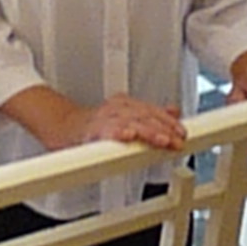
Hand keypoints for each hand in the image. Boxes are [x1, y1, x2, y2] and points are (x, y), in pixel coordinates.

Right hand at [70, 94, 186, 149]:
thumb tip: (174, 112)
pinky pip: (105, 130)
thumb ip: (150, 115)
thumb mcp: (126, 116)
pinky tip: (128, 136)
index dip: (168, 121)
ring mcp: (103, 118)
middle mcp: (115, 108)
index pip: (151, 110)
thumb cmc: (95, 125)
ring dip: (147, 131)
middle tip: (176, 140)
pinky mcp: (90, 130)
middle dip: (162, 128)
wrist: (64, 128)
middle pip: (143, 115)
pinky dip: (117, 132)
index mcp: (125, 104)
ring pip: (129, 122)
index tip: (182, 132)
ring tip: (162, 140)